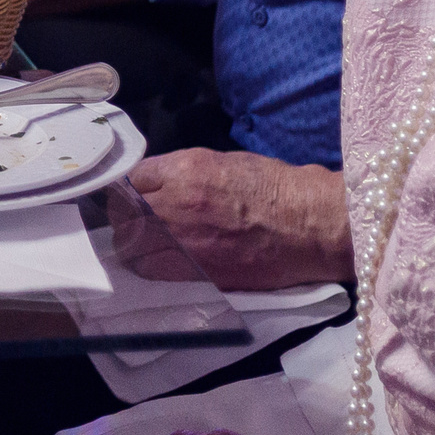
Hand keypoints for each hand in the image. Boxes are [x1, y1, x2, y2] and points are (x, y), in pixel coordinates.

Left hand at [124, 150, 352, 289]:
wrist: (309, 224)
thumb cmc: (274, 186)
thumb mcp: (221, 161)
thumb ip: (183, 172)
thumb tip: (157, 182)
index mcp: (185, 171)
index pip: (133, 179)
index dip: (131, 188)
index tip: (133, 195)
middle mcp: (178, 205)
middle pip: (126, 214)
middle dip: (125, 216)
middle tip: (132, 221)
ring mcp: (187, 242)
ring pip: (134, 247)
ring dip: (134, 244)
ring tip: (142, 244)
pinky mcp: (200, 273)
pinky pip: (158, 272)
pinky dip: (152, 266)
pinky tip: (159, 262)